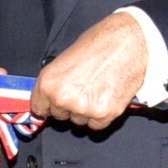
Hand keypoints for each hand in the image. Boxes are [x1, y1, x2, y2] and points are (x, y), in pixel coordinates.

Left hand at [31, 11, 153, 129]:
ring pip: (78, 121)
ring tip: (97, 88)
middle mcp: (62, 98)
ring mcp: (83, 109)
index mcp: (48, 82)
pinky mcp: (104, 115)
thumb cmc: (98, 43)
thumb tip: (50, 99)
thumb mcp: (65, 59)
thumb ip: (56, 82)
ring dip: (85, 111)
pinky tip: (106, 96)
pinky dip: (100, 115)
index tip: (54, 103)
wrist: (129, 42)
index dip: (48, 105)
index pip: (38, 108)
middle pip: (59, 116)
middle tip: (83, 88)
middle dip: (68, 106)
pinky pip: (96, 125)